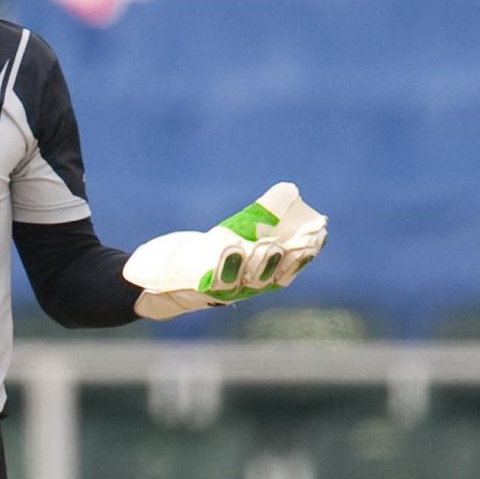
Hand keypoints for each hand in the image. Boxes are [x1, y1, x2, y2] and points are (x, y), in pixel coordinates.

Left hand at [123, 182, 328, 319]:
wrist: (160, 277)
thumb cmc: (203, 254)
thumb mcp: (233, 234)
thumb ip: (261, 218)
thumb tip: (289, 190)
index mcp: (261, 275)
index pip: (291, 266)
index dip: (306, 253)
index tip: (319, 235)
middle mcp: (247, 286)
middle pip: (273, 274)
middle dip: (286, 257)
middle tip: (295, 240)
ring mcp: (224, 289)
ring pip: (249, 278)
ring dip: (260, 262)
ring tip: (267, 246)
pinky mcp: (200, 286)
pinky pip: (217, 278)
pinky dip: (227, 265)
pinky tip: (234, 248)